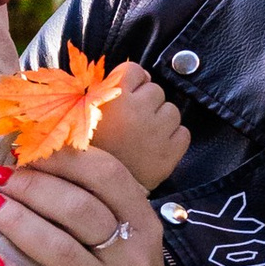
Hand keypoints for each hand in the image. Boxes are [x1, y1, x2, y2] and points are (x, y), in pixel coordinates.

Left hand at [0, 146, 187, 265]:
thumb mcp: (133, 243)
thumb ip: (103, 204)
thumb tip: (44, 157)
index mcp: (145, 227)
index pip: (107, 176)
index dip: (63, 158)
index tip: (27, 149)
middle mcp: (132, 260)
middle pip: (77, 208)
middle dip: (30, 185)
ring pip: (58, 249)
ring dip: (16, 221)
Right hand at [87, 61, 190, 187]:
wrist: (94, 195)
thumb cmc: (84, 153)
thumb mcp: (81, 116)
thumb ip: (102, 91)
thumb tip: (139, 77)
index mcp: (112, 97)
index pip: (135, 70)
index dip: (132, 82)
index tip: (126, 95)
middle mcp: (137, 110)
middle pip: (155, 90)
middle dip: (146, 103)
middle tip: (131, 123)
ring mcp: (156, 132)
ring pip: (172, 111)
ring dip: (161, 120)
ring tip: (142, 137)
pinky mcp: (170, 153)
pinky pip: (183, 133)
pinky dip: (173, 139)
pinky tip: (155, 148)